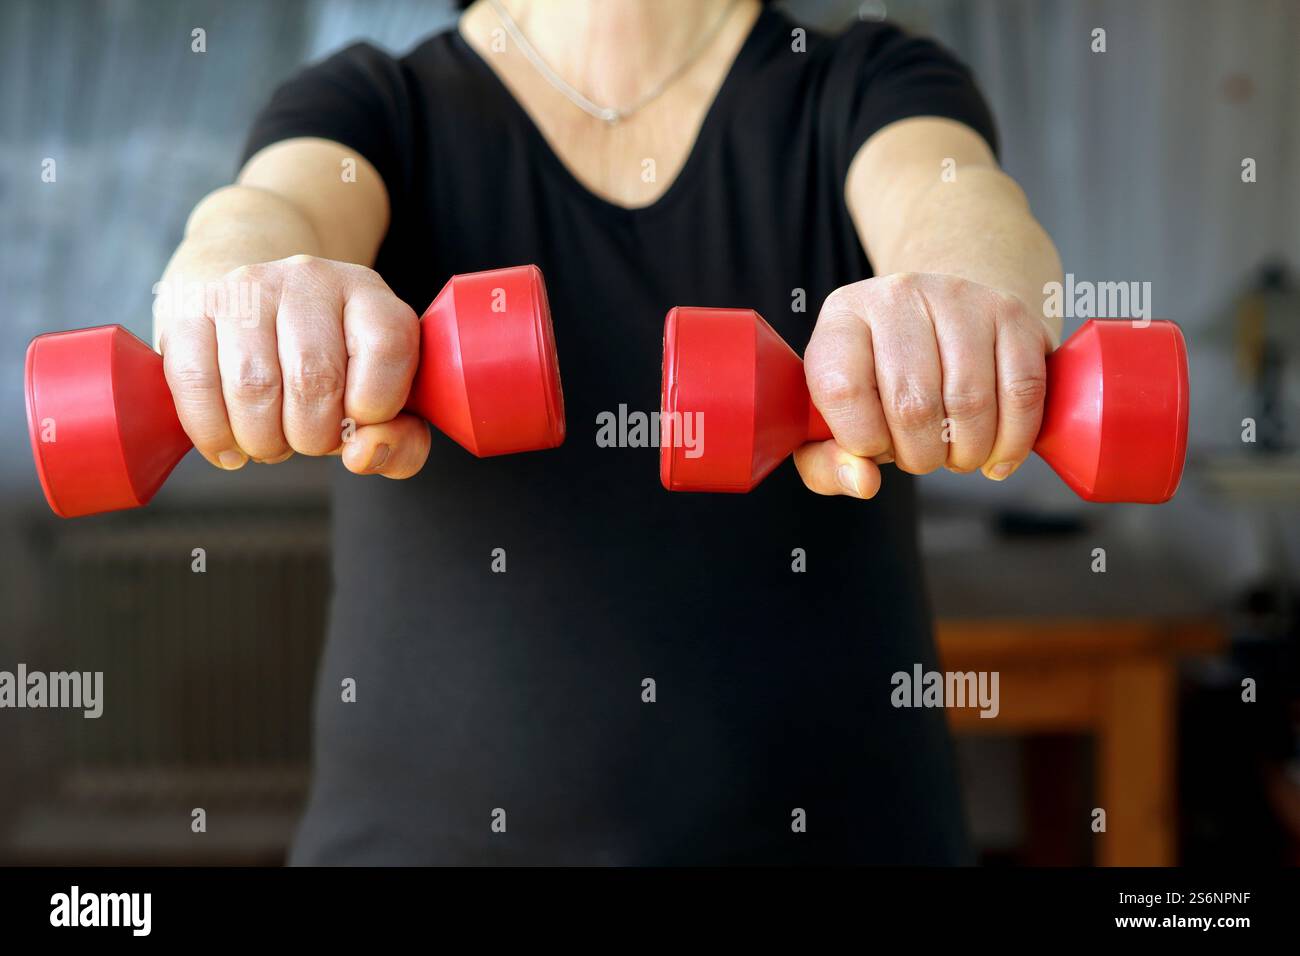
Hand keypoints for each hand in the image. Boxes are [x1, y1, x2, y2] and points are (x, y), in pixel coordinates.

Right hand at [158, 255, 427, 477]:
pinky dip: (214, 433)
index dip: (378, 405)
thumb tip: (363, 454)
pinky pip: (195, 382)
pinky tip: (230, 448)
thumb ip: (401, 441)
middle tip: (308, 440)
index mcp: (369, 294)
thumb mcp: (384, 401)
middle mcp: (309, 278)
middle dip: (313, 437)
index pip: (388, 345)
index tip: (359, 420)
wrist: (255, 304)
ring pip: (253, 386)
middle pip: (314, 377)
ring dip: (264, 440)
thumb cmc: (330, 368)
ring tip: (270, 441)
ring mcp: (245, 287)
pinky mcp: (189, 306)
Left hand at [797, 272, 1051, 497]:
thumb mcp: (835, 415)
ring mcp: (960, 298)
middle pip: (912, 404)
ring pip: (970, 403)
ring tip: (956, 454)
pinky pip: (1022, 392)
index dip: (862, 440)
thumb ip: (828, 462)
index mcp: (844, 316)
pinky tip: (996, 455)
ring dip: (966, 453)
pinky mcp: (1012, 313)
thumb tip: (863, 483)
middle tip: (922, 457)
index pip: (842, 390)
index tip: (875, 448)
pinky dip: (1012, 441)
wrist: (940, 317)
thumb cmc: (882, 378)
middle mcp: (898, 295)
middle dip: (920, 456)